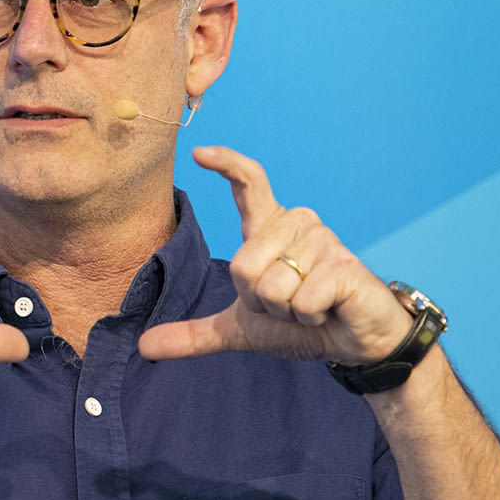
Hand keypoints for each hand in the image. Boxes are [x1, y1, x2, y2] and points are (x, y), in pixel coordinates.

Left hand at [137, 146, 416, 365]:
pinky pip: (299, 301)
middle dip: (259, 302)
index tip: (199, 152)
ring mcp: (323, 240)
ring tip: (311, 306)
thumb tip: (144, 347)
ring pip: (270, 286)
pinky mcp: (343, 265)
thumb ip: (194, 335)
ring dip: (285, 312)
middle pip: (242, 267)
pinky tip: (327, 310)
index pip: (249, 184)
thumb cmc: (302, 324)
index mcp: (271, 229)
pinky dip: (307, 318)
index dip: (226, 165)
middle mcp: (297, 223)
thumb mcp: (241, 329)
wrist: (355, 344)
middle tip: (288, 305)